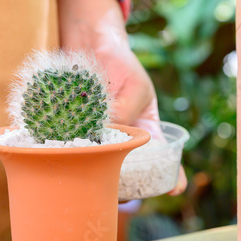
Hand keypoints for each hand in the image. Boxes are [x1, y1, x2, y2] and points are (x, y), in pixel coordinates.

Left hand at [56, 0, 186, 194]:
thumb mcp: (133, 87)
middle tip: (124, 192)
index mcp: (145, 132)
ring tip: (93, 177)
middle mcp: (122, 143)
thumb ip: (124, 113)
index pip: (162, 160)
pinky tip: (66, 158)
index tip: (175, 189)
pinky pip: (72, 154)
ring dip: (97, 178)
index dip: (172, 178)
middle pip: (129, 177)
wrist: (88, 48)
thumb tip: (107, 134)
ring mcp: (97, 142)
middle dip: (129, 190)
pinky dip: (70, 159)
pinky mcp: (73, 136)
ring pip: (99, 171)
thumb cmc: (121, 66)